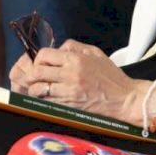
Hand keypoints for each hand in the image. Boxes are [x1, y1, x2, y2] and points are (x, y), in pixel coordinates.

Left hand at [10, 40, 147, 123]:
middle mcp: (70, 75)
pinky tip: (46, 99)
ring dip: (34, 90)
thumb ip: (74, 47)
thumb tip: (57, 47)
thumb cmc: (111, 76)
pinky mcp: (70, 107)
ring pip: (39, 90)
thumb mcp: (95, 53)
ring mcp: (69, 92)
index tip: (40, 63)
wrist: (125, 99)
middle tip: (32, 78)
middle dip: (30, 75)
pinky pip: (48, 103)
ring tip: (36, 90)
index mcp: (76, 59)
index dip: (38, 59)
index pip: (44, 55)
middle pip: (37, 72)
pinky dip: (43, 101)